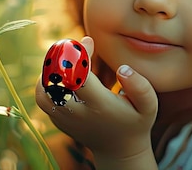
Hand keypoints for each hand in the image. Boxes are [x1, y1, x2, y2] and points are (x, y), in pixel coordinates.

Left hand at [36, 36, 158, 168]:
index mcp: (100, 106)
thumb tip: (122, 69)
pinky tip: (59, 71)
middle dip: (59, 59)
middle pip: (56, 83)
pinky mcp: (58, 120)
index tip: (87, 41)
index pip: (80, 77)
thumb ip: (140, 86)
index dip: (80, 55)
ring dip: (49, 70)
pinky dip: (45, 82)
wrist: (119, 150)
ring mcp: (65, 119)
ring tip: (64, 57)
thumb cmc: (135, 121)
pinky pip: (42, 98)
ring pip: (43, 91)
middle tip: (70, 44)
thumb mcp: (149, 106)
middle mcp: (78, 113)